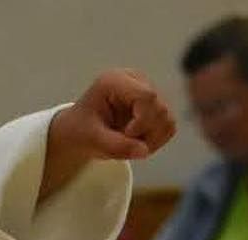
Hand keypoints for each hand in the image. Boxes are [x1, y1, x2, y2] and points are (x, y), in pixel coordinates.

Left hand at [42, 70, 175, 200]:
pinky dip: (155, 140)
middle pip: (160, 109)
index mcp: (116, 81)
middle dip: (145, 134)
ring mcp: (148, 92)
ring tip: (128, 144)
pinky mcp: (154, 106)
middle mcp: (136, 81)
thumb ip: (116, 146)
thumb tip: (144, 151)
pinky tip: (136, 142)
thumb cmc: (80, 131)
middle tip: (122, 144)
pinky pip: (168, 126)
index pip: (147, 96)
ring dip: (151, 140)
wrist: (79, 130)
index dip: (142, 122)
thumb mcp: (92, 140)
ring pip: (167, 119)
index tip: (125, 135)